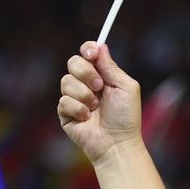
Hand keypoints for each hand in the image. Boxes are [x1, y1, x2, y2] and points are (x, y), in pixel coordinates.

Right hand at [58, 41, 143, 164]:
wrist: (117, 143)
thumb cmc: (126, 117)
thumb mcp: (125, 87)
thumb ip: (111, 66)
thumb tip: (100, 45)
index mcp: (102, 75)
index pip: (88, 53)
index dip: (88, 49)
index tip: (92, 53)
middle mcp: (86, 83)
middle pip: (73, 62)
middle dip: (85, 72)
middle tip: (99, 86)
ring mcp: (74, 97)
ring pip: (66, 81)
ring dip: (84, 94)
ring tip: (95, 107)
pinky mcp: (65, 112)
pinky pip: (63, 101)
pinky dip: (77, 109)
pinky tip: (87, 118)